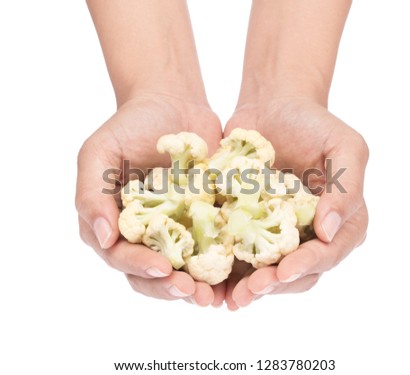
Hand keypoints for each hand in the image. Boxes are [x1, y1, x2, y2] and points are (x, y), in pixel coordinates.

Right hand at [76, 93, 225, 305]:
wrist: (172, 104)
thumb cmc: (130, 126)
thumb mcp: (98, 153)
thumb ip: (91, 196)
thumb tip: (103, 239)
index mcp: (114, 225)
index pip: (122, 257)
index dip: (141, 267)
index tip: (164, 269)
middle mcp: (144, 235)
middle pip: (153, 274)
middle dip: (172, 287)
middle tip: (196, 294)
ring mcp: (176, 230)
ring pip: (183, 270)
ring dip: (198, 287)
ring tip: (215, 296)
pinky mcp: (204, 221)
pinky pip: (212, 248)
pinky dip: (222, 266)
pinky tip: (236, 275)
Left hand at [224, 97, 368, 307]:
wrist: (273, 106)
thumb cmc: (313, 123)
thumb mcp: (345, 146)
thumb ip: (348, 188)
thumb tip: (330, 232)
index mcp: (341, 222)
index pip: (327, 253)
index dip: (306, 265)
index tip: (283, 272)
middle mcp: (312, 235)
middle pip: (297, 272)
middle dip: (274, 284)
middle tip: (249, 292)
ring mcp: (279, 235)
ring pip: (269, 272)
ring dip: (250, 288)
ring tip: (228, 298)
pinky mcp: (250, 228)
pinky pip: (240, 255)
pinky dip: (227, 272)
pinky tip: (211, 283)